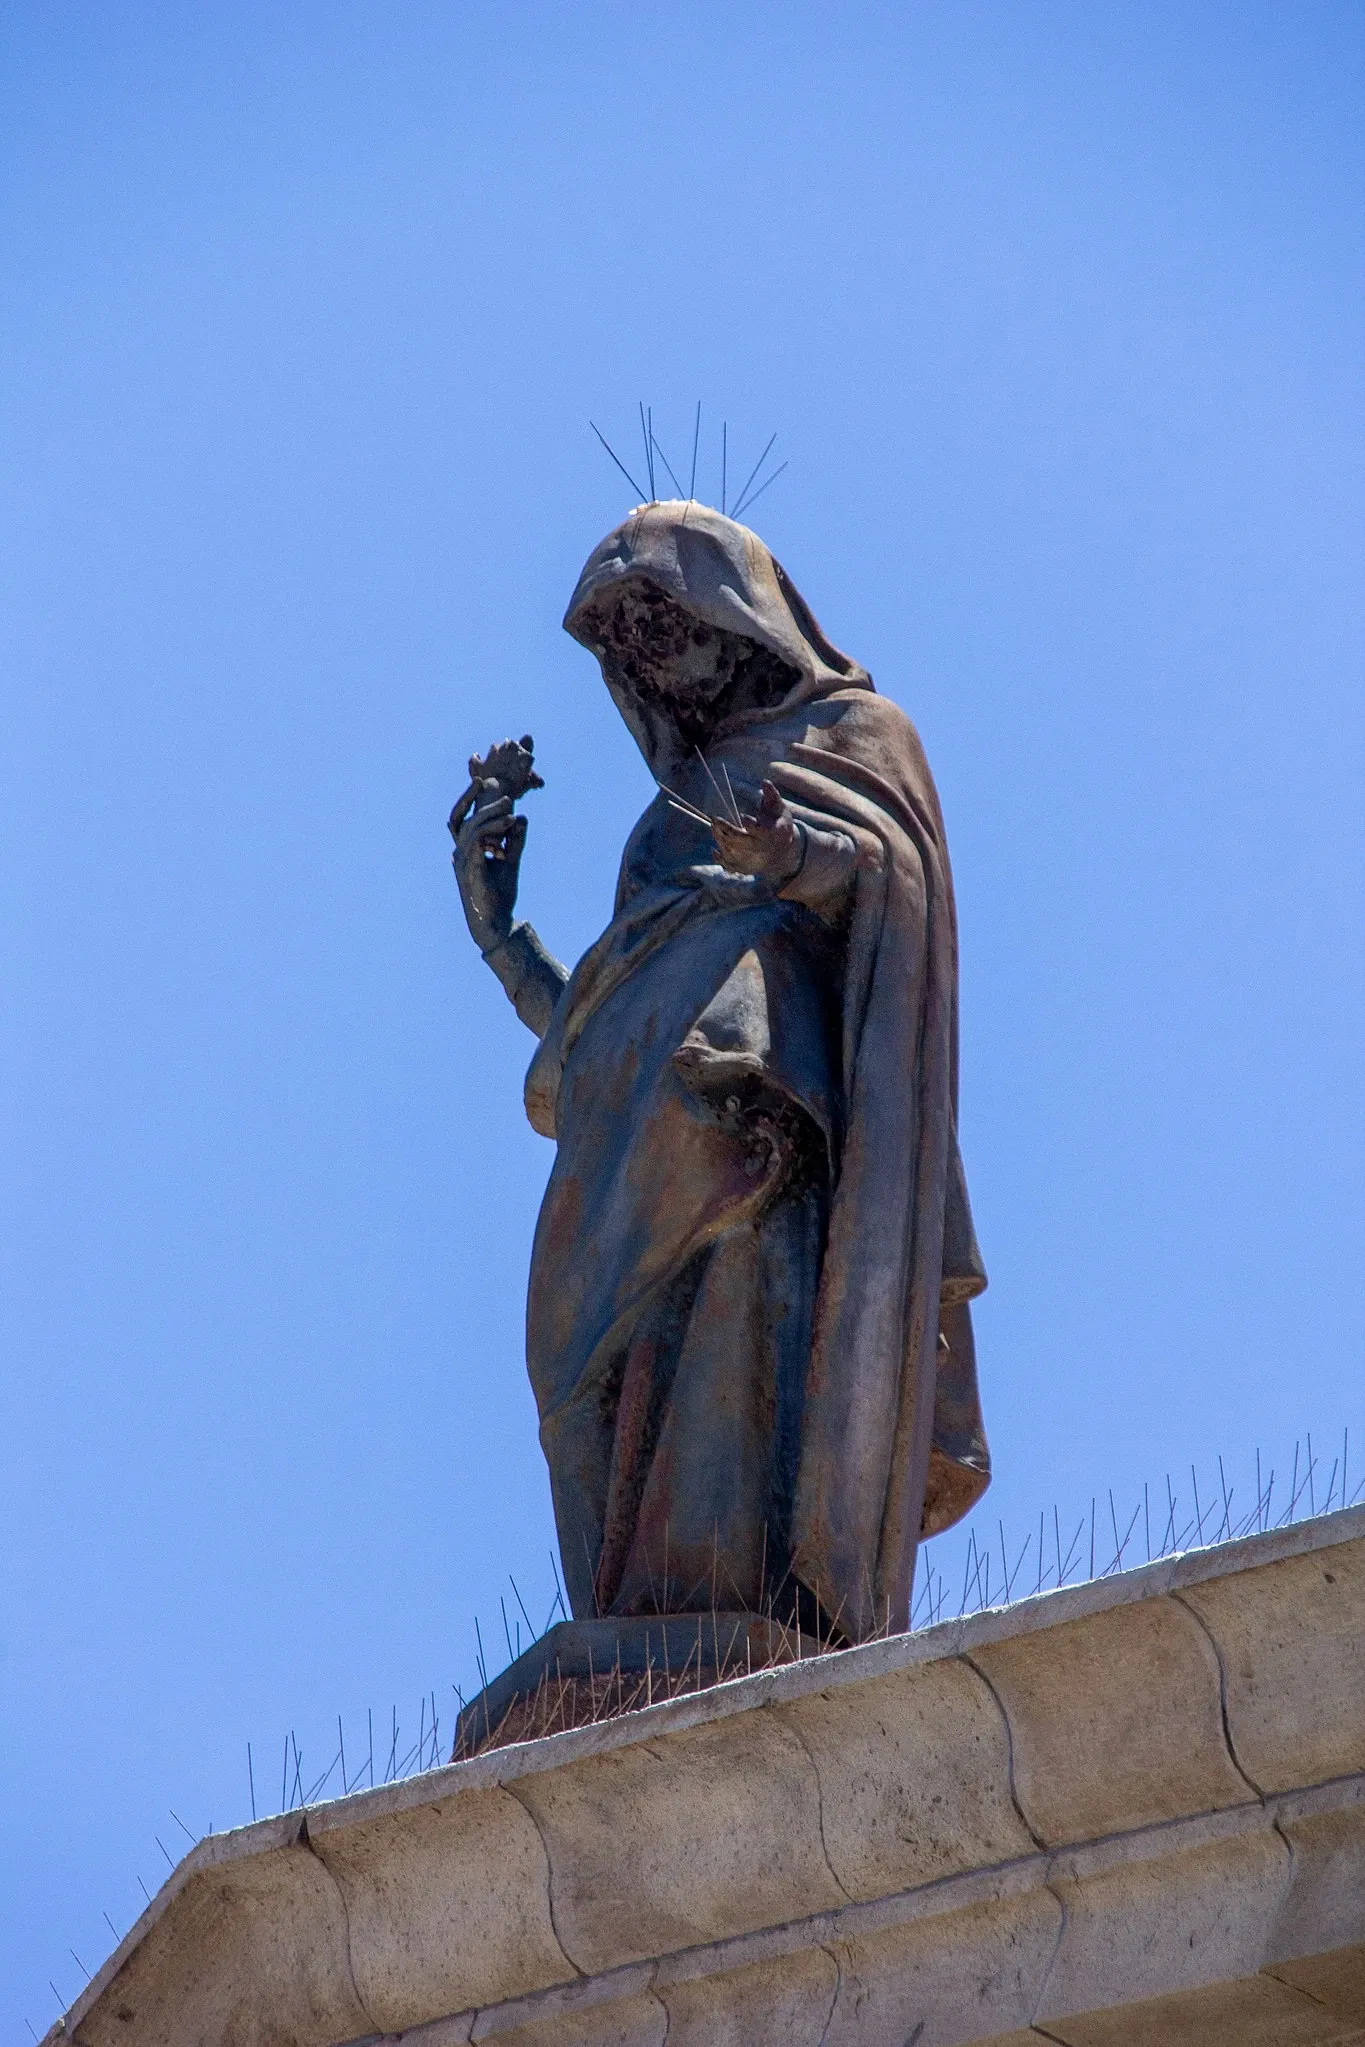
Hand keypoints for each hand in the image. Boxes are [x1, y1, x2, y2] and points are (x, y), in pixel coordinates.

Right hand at [454, 790, 526, 953]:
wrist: (498, 924)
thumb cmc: (501, 895)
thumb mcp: (512, 861)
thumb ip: (515, 840)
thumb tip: (522, 818)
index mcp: (466, 851)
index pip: (461, 820)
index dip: (467, 800)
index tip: (481, 782)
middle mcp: (460, 854)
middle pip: (459, 818)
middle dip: (470, 797)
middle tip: (488, 782)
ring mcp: (462, 862)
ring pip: (470, 827)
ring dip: (490, 813)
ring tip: (509, 805)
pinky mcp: (471, 869)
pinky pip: (478, 841)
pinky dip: (494, 829)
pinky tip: (510, 823)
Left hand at [711, 780, 803, 887]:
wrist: (784, 853)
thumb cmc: (779, 825)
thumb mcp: (780, 809)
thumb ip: (772, 796)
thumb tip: (764, 782)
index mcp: (773, 834)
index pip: (761, 832)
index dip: (751, 826)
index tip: (742, 816)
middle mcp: (763, 849)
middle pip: (742, 843)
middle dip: (727, 831)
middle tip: (715, 820)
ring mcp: (754, 861)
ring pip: (733, 854)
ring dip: (721, 840)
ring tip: (714, 826)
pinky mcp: (746, 869)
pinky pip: (730, 866)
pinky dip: (720, 859)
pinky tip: (714, 850)